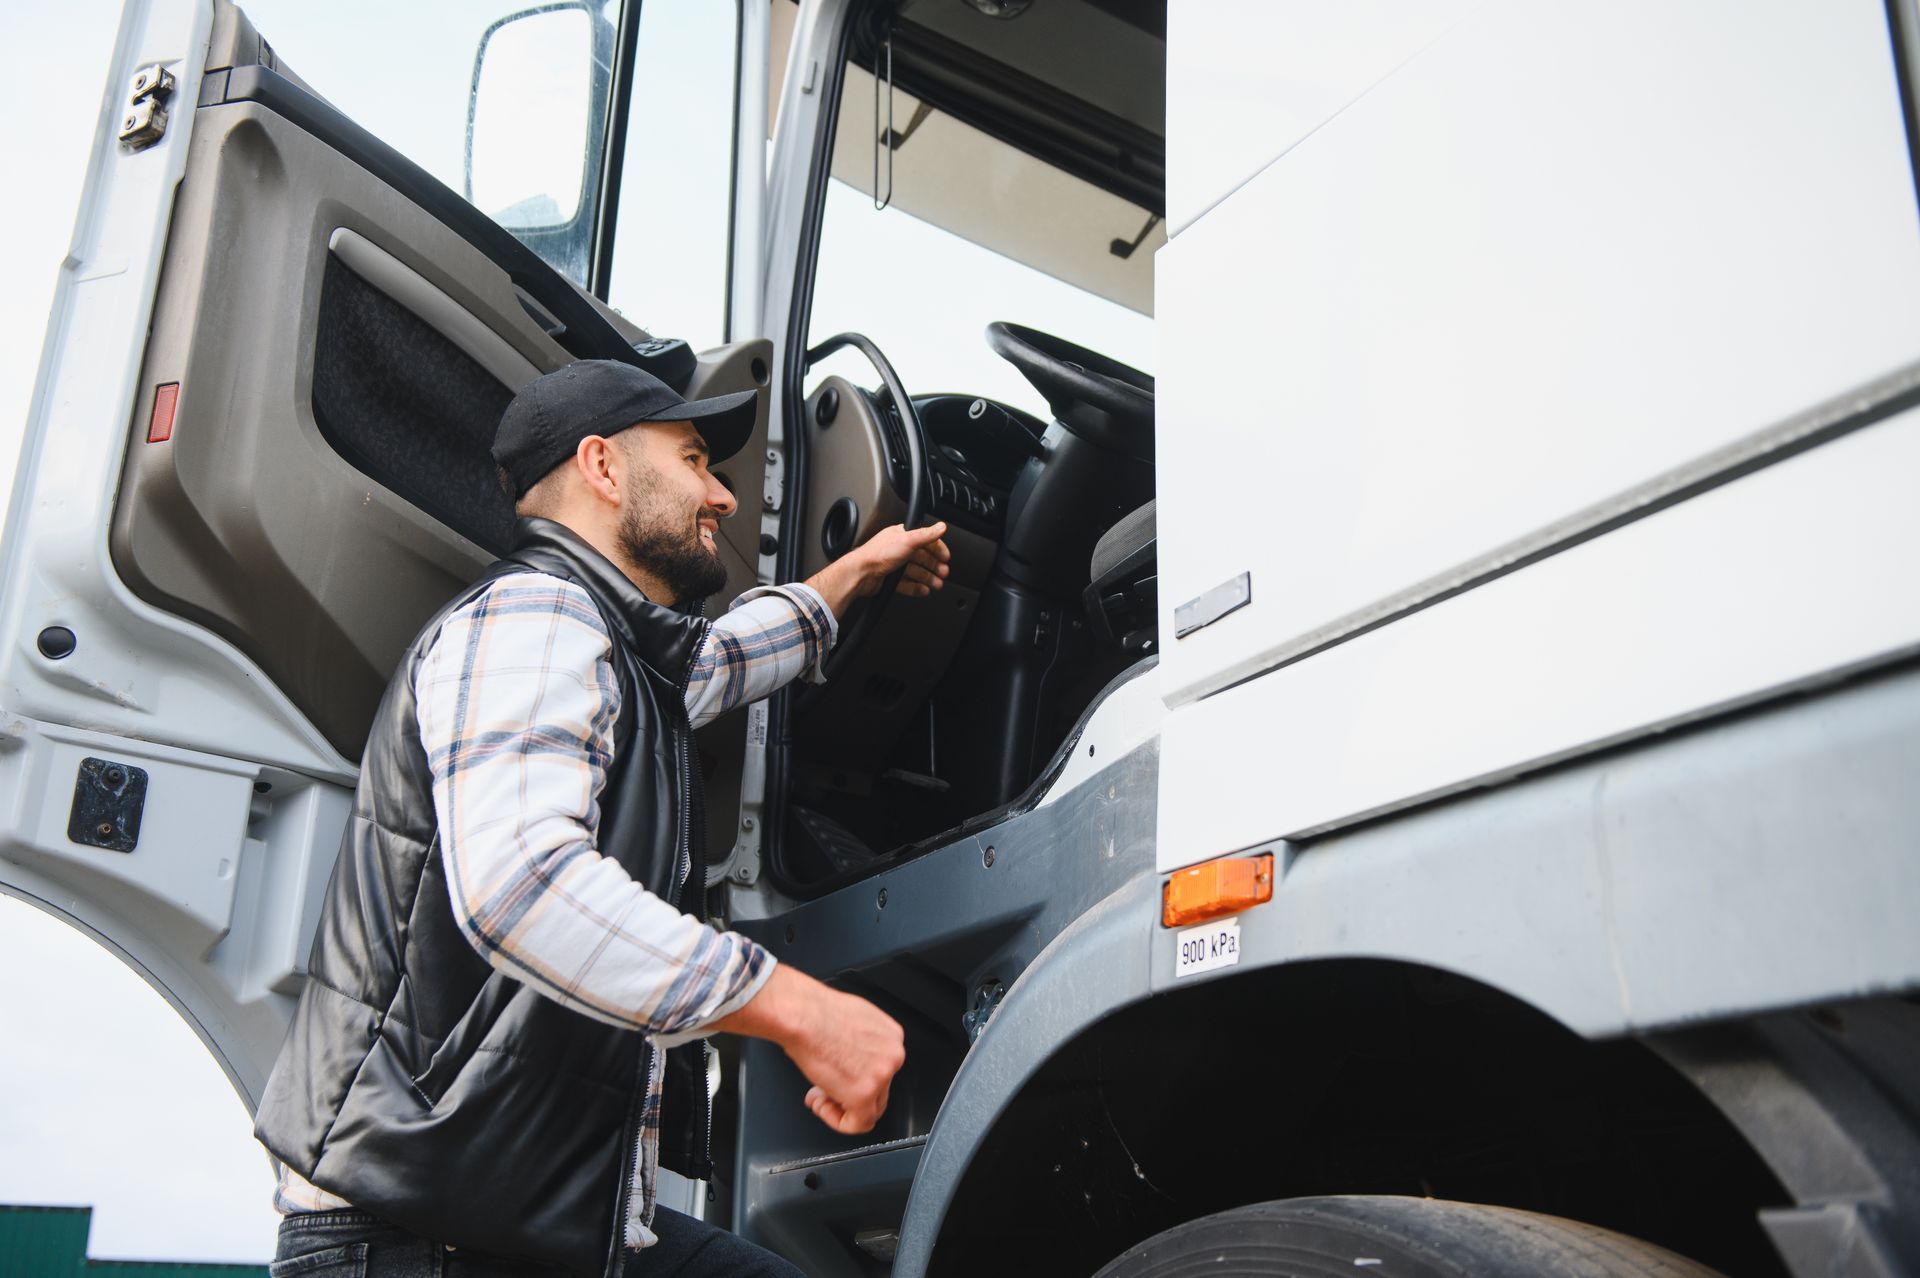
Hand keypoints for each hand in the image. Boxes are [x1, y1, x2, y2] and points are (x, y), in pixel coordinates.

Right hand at [708, 965, 905, 1133]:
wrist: (802, 1015)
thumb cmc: (814, 1013)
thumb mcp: (850, 1022)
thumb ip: (859, 1044)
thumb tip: (850, 1059)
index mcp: (891, 1036)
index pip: (880, 1070)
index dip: (852, 1078)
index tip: (835, 1078)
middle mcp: (893, 1055)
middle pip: (877, 1091)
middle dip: (846, 1095)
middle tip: (822, 1091)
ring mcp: (882, 1075)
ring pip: (869, 1109)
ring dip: (839, 1108)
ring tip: (817, 1097)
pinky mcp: (864, 1094)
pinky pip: (858, 1124)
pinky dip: (837, 1122)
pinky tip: (821, 1106)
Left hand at [806, 521, 951, 617]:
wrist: (860, 574)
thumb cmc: (877, 554)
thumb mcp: (907, 540)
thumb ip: (926, 534)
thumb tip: (940, 526)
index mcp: (901, 536)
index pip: (925, 540)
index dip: (937, 549)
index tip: (946, 557)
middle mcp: (898, 549)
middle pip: (922, 558)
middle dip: (934, 566)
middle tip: (943, 573)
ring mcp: (893, 564)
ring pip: (915, 572)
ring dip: (928, 578)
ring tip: (936, 584)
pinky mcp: (889, 579)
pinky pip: (906, 583)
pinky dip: (916, 587)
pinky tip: (923, 590)